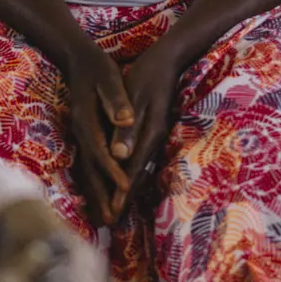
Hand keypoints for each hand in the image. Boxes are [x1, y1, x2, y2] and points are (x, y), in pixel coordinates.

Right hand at [65, 45, 134, 226]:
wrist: (77, 59)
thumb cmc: (97, 68)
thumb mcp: (108, 78)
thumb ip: (116, 100)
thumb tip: (126, 119)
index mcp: (87, 121)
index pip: (101, 151)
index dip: (113, 171)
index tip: (126, 189)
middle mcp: (80, 133)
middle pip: (90, 169)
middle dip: (101, 196)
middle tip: (112, 221)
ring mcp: (79, 137)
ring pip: (86, 172)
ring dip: (95, 196)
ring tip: (104, 220)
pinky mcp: (83, 137)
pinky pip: (86, 167)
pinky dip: (92, 185)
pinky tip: (97, 198)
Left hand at [115, 37, 189, 210]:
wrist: (171, 58)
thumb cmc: (149, 73)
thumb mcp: (136, 97)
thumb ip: (127, 127)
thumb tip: (118, 157)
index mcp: (149, 133)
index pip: (132, 170)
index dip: (121, 193)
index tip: (111, 214)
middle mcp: (154, 139)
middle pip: (137, 176)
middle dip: (123, 200)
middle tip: (110, 223)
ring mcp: (156, 136)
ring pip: (139, 169)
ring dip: (127, 190)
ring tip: (115, 210)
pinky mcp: (153, 131)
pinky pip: (140, 159)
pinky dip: (131, 174)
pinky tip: (125, 180)